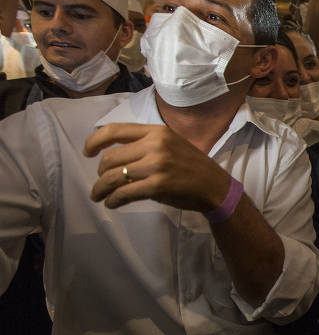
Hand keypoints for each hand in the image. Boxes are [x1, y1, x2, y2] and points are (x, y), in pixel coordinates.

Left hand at [83, 123, 231, 210]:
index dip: (94, 141)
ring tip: (99, 196)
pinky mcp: (158, 185)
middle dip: (99, 173)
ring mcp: (157, 165)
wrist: (214, 186)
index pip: (114, 130)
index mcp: (157, 131)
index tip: (87, 152)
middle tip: (101, 183)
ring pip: (112, 177)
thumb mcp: (170, 144)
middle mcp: (155, 145)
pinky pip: (124, 193)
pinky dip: (113, 200)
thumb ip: (144, 144)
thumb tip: (110, 154)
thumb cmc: (190, 166)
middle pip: (110, 158)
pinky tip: (112, 203)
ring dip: (100, 189)